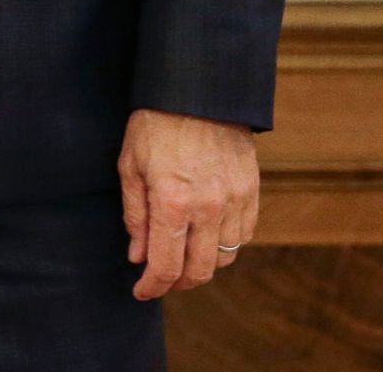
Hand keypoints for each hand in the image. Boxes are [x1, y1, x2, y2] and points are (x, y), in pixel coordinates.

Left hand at [119, 108, 258, 298]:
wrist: (197, 91)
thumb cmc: (154, 123)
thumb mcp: (130, 164)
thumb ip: (134, 214)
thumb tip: (137, 255)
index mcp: (172, 201)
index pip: (165, 264)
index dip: (152, 285)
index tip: (141, 291)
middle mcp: (208, 208)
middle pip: (198, 271)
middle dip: (177, 283)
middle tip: (161, 280)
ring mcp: (235, 202)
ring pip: (223, 258)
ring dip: (202, 266)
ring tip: (182, 258)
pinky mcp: (252, 193)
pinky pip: (243, 237)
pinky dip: (225, 246)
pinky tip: (207, 238)